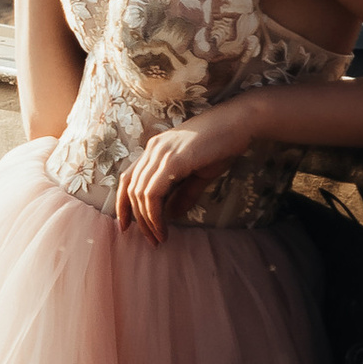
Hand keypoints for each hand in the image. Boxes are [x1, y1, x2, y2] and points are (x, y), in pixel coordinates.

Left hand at [114, 101, 257, 239]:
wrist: (239, 123)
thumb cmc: (222, 145)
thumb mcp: (199, 173)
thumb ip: (183, 193)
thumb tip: (171, 215)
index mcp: (155, 149)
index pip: (128, 179)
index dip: (123, 204)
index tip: (126, 226)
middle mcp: (153, 149)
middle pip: (131, 190)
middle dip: (138, 219)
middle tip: (151, 240)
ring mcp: (160, 153)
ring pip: (140, 194)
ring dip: (147, 221)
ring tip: (159, 238)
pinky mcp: (172, 160)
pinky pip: (153, 193)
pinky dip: (154, 214)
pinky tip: (164, 227)